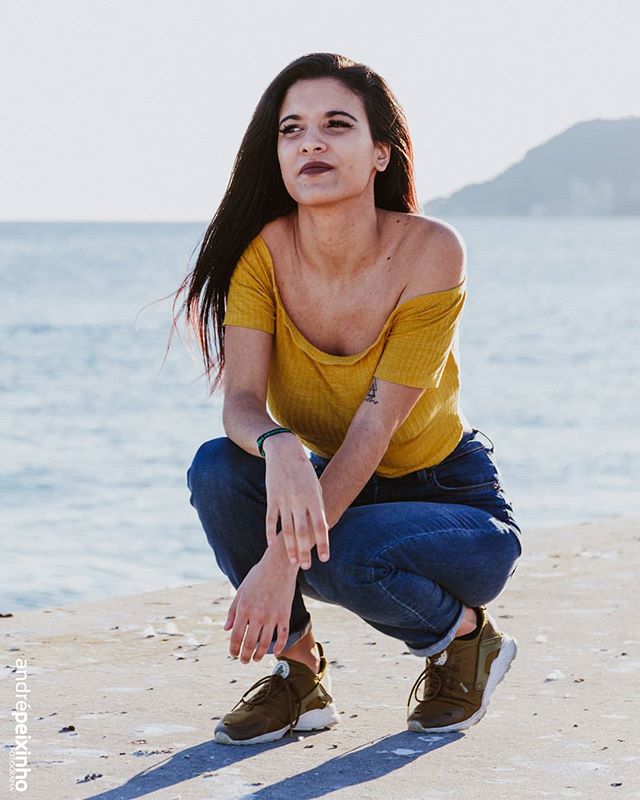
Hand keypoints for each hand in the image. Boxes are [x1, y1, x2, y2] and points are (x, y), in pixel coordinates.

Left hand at [223, 551, 297, 662]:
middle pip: (249, 644)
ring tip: (256, 659)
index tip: (233, 654)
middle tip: (244, 661)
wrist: (279, 564)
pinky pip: (283, 636)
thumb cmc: (257, 576)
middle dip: (245, 656)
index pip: (236, 636)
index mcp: (244, 608)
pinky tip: (276, 653)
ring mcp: (272, 616)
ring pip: (265, 643)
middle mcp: (257, 615)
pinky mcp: (285, 614)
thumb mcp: (240, 591)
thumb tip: (227, 629)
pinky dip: (279, 647)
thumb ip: (232, 611)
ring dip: (259, 655)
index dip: (233, 649)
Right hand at [263, 437, 329, 567]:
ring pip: (287, 530)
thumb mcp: (316, 487)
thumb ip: (318, 507)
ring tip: (293, 562)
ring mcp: (284, 500)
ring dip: (290, 548)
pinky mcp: (272, 498)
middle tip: (307, 567)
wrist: (284, 451)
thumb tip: (323, 529)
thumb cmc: (305, 471)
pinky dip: (271, 533)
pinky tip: (271, 545)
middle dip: (305, 551)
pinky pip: (270, 520)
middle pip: (303, 532)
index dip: (323, 543)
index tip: (325, 558)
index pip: (320, 526)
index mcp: (313, 498)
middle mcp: (299, 501)